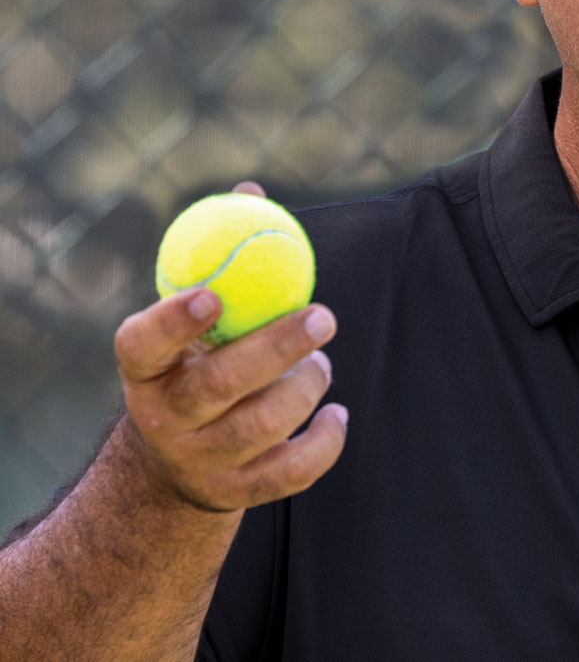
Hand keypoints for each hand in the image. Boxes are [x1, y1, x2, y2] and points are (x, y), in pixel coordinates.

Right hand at [113, 180, 346, 513]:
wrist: (179, 458)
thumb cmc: (199, 360)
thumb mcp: (196, 316)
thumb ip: (221, 258)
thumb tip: (251, 190)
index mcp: (146, 368)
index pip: (141, 345)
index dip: (171, 321)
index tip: (213, 291)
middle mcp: (163, 417)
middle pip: (218, 385)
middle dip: (277, 347)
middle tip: (324, 314)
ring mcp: (199, 460)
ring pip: (259, 425)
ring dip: (305, 386)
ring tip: (320, 362)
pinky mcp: (236, 492)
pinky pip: (288, 474)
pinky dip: (323, 444)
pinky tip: (334, 415)